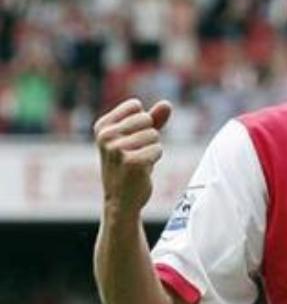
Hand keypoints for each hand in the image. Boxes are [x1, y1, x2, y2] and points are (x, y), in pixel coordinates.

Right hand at [94, 99, 171, 218]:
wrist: (121, 200)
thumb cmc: (129, 164)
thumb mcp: (138, 137)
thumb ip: (153, 118)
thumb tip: (167, 104)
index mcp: (102, 126)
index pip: (136, 106)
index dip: (142, 122)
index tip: (130, 139)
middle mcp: (105, 136)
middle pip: (146, 119)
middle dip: (148, 136)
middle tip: (135, 152)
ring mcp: (116, 149)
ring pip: (153, 134)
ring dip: (151, 148)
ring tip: (137, 161)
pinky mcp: (132, 162)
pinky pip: (158, 149)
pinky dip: (154, 158)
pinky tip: (141, 170)